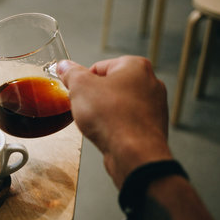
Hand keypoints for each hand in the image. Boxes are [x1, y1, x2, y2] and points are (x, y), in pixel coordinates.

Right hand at [57, 56, 172, 187]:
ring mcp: (154, 106)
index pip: (99, 67)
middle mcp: (150, 82)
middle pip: (110, 85)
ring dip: (105, 112)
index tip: (75, 92)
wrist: (134, 153)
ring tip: (97, 123)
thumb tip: (65, 66)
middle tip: (85, 109)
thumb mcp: (81, 88)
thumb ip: (71, 73)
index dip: (83, 81)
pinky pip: (127, 121)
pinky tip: (108, 134)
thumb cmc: (113, 118)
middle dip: (95, 97)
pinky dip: (116, 126)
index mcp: (135, 66)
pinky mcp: (152, 127)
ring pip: (119, 104)